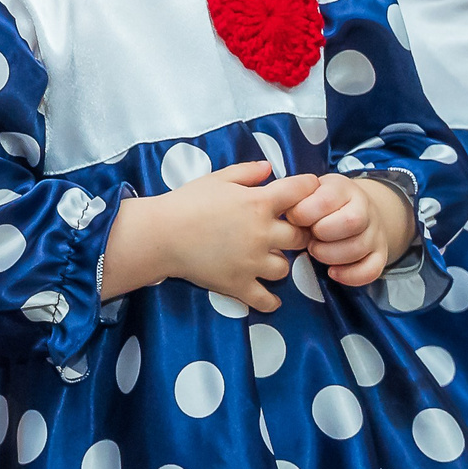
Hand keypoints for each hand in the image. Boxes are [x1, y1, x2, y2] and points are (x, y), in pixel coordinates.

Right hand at [104, 162, 314, 310]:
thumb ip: (247, 172)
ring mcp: (252, 262)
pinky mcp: (238, 284)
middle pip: (301, 236)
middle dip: (297, 232)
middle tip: (283, 232)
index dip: (308, 189)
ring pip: (285, 268)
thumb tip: (270, 168)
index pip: (301, 192)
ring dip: (279, 263)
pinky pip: (266, 300)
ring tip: (265, 260)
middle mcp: (262, 233)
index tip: (304, 193)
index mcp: (259, 202)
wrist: (160, 234)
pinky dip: (270, 300)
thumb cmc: (186, 202)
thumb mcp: (217, 178)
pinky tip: (267, 295)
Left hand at [286, 174, 414, 287]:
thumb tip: (282, 211)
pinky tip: (332, 272)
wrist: (355, 208)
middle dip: (322, 234)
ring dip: (331, 255)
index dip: (305, 213)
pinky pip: (372, 269)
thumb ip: (295, 198)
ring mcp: (374, 233)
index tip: (293, 218)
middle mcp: (364, 209)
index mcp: (342, 189)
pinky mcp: (380, 254)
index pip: (326, 199)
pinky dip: (351, 275)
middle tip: (308, 237)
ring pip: (359, 247)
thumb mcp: (308, 191)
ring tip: (315, 251)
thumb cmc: (321, 203)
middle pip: (351, 222)